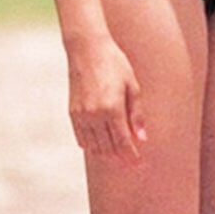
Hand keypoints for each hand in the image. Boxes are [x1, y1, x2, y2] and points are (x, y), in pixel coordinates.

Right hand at [67, 35, 147, 164]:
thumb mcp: (131, 85)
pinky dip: (92, 146)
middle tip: (131, 160)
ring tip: (118, 154)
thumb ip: (136, 114)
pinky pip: (82, 139)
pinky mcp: (73, 113)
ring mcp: (82, 115)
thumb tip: (141, 138)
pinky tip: (101, 145)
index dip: (132, 157)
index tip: (139, 164)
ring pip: (94, 147)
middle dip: (121, 157)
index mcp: (112, 108)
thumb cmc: (114, 63)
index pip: (123, 142)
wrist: (87, 49)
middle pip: (109, 149)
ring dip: (107, 154)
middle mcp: (95, 115)